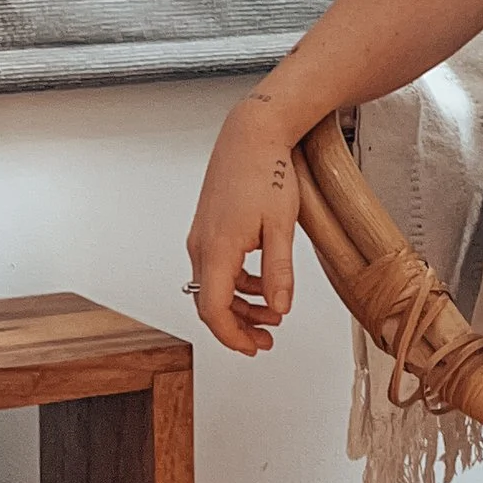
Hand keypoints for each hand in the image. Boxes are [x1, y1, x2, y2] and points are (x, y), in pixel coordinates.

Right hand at [186, 95, 299, 354]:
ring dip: (241, 305)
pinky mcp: (209, 228)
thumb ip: (279, 272)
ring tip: (272, 314)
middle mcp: (201, 246)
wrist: (252, 134)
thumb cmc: (268, 171)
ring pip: (214, 286)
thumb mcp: (281, 228)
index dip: (232, 336)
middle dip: (238, 326)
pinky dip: (238, 283)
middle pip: (211, 302)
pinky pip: (218, 268)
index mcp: (217, 249)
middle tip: (266, 340)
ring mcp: (202, 236)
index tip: (253, 347)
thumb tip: (279, 308)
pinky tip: (263, 284)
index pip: (213, 310)